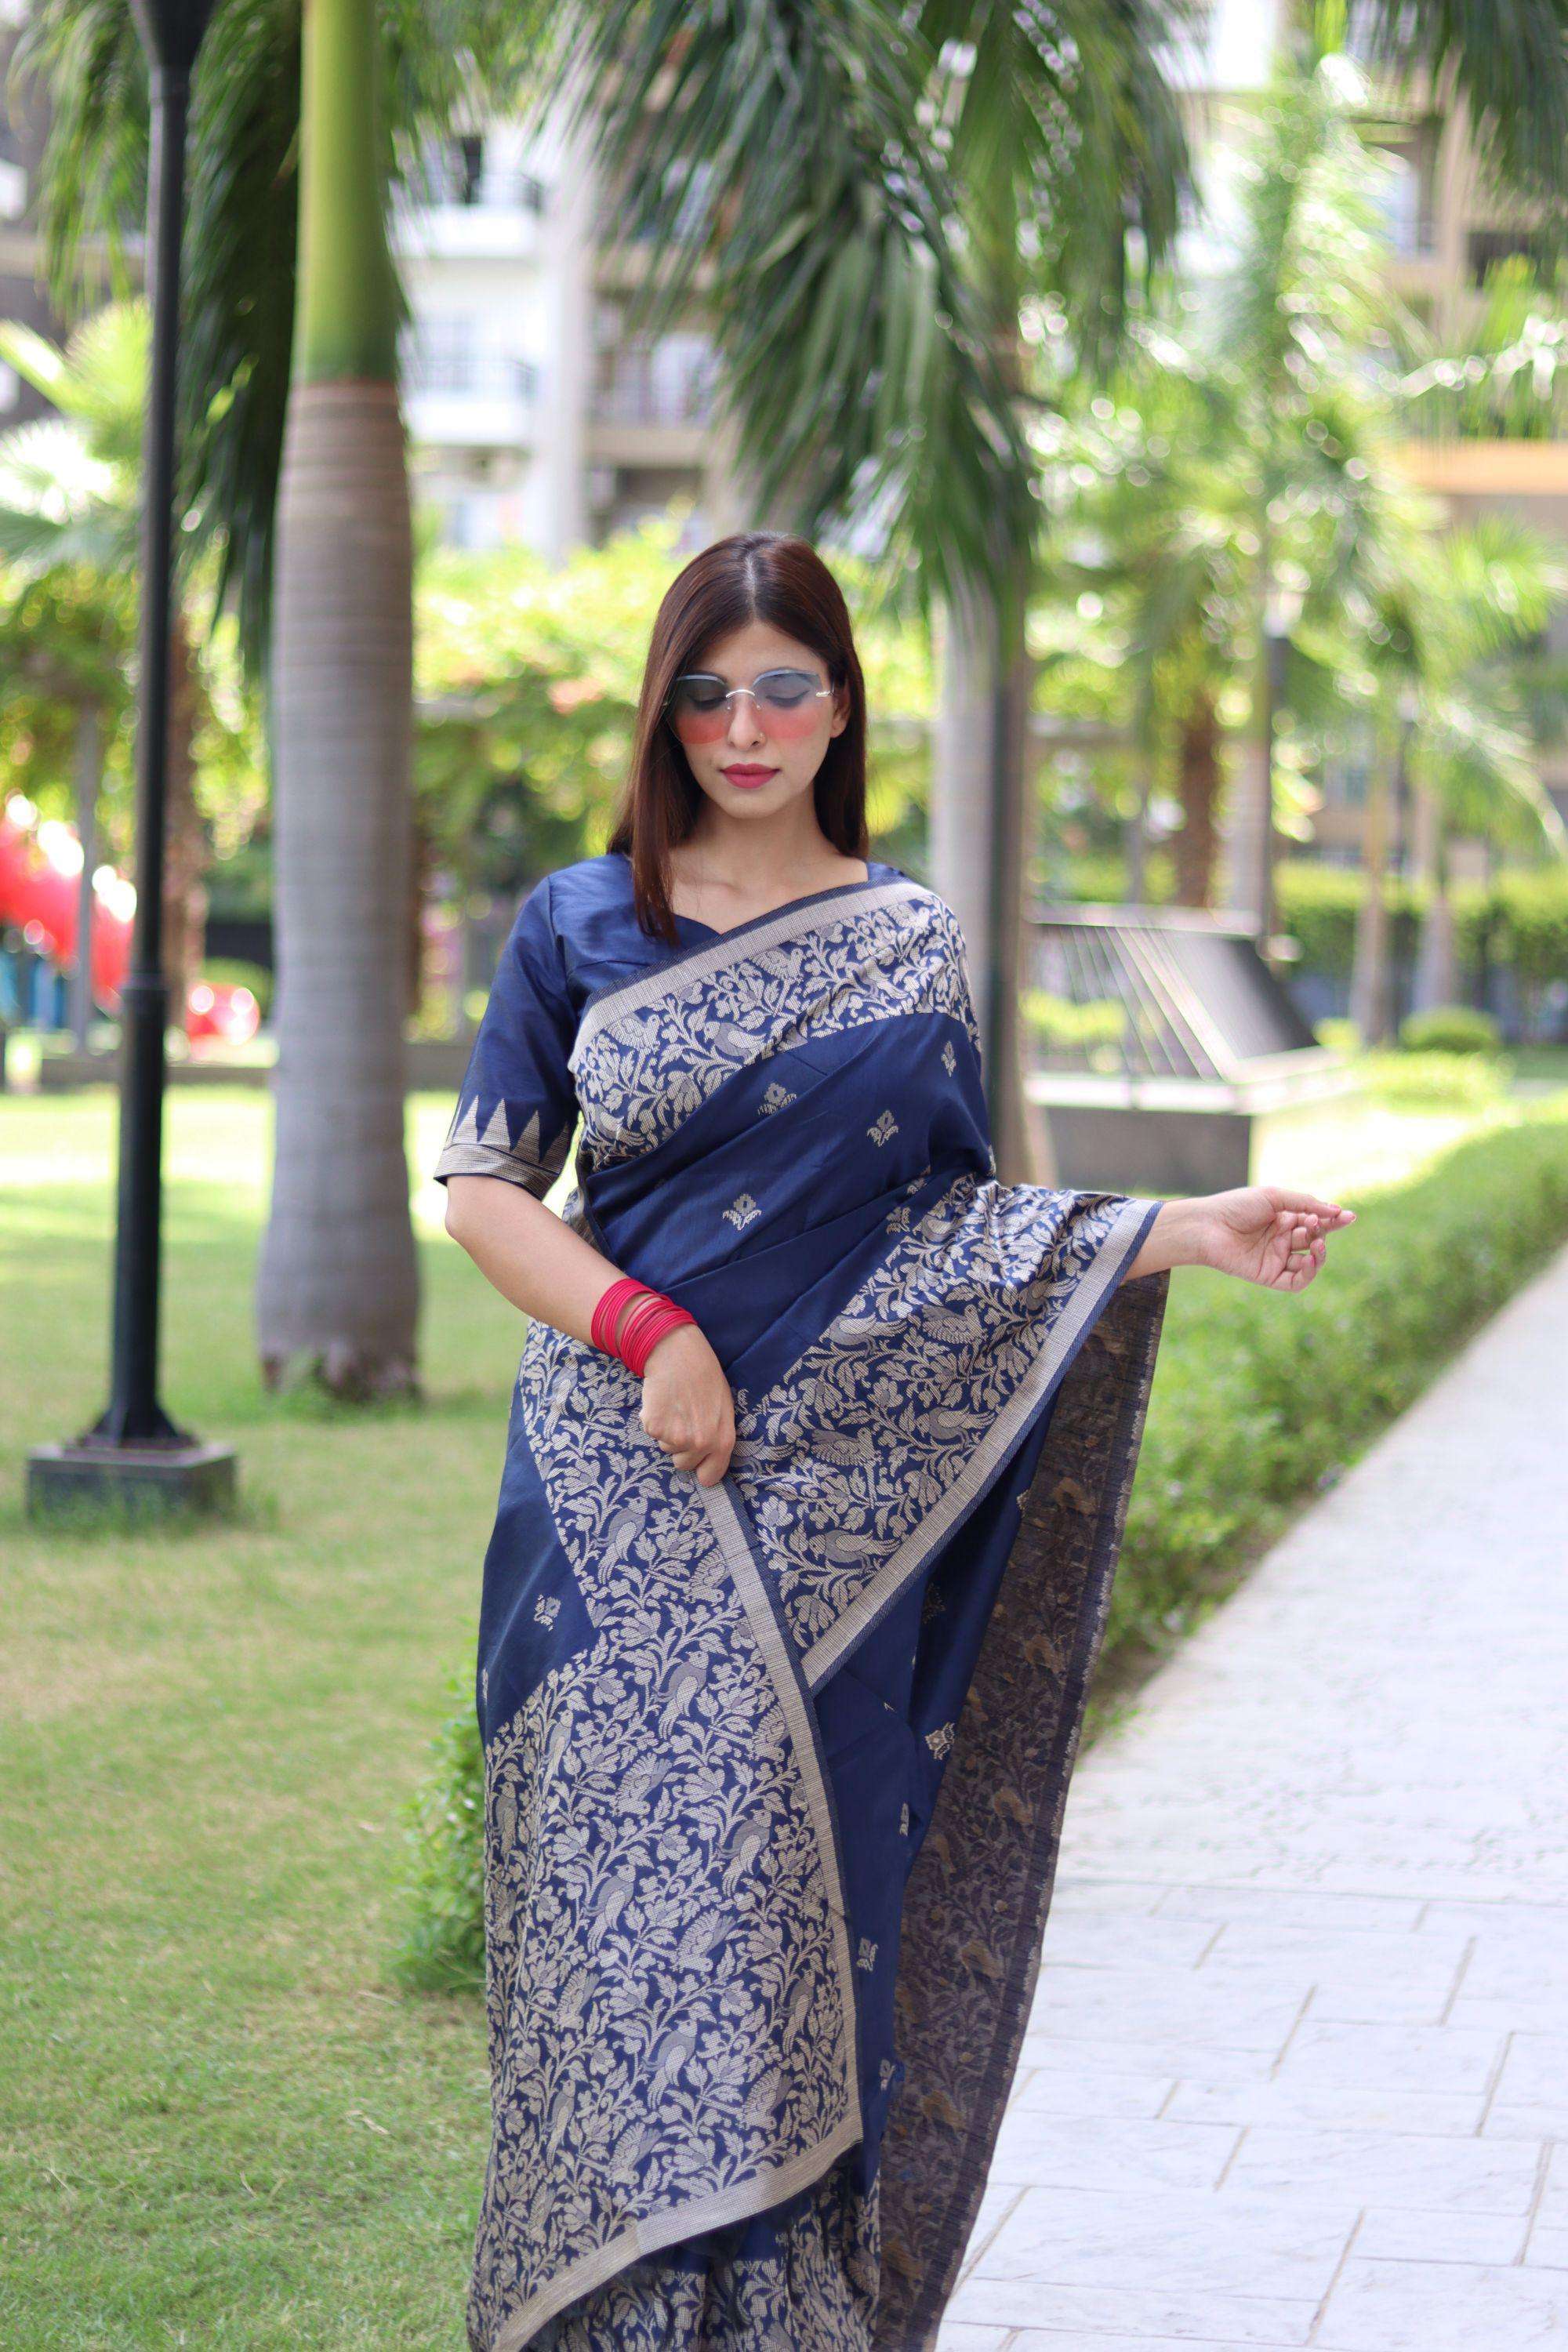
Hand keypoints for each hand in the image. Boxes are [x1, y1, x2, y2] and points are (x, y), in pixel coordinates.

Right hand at [637, 1321, 736, 1486]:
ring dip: (667, 1432)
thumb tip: (707, 1460)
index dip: (701, 1469)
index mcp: (723, 1440)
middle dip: (680, 1448)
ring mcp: (677, 1438)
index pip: (710, 1476)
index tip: (696, 1462)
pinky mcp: (655, 1428)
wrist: (678, 1353)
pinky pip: (651, 1432)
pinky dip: (652, 1419)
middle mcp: (701, 1443)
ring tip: (674, 1406)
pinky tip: (661, 1401)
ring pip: (665, 1448)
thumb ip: (717, 1436)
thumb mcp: (723, 1409)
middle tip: (683, 1420)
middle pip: (683, 1465)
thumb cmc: (704, 1377)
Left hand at [1198, 1185, 1356, 1291]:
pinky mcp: (1268, 1276)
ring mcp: (1276, 1258)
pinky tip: (1309, 1259)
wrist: (1207, 1226)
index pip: (1316, 1222)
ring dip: (1319, 1254)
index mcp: (1283, 1219)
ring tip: (1317, 1243)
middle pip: (1315, 1240)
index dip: (1333, 1221)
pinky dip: (1308, 1273)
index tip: (1349, 1217)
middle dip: (1322, 1232)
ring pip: (1310, 1263)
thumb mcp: (1274, 1198)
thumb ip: (1305, 1203)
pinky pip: (1296, 1281)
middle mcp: (1281, 1239)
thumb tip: (1336, 1211)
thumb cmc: (1236, 1206)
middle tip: (1314, 1224)